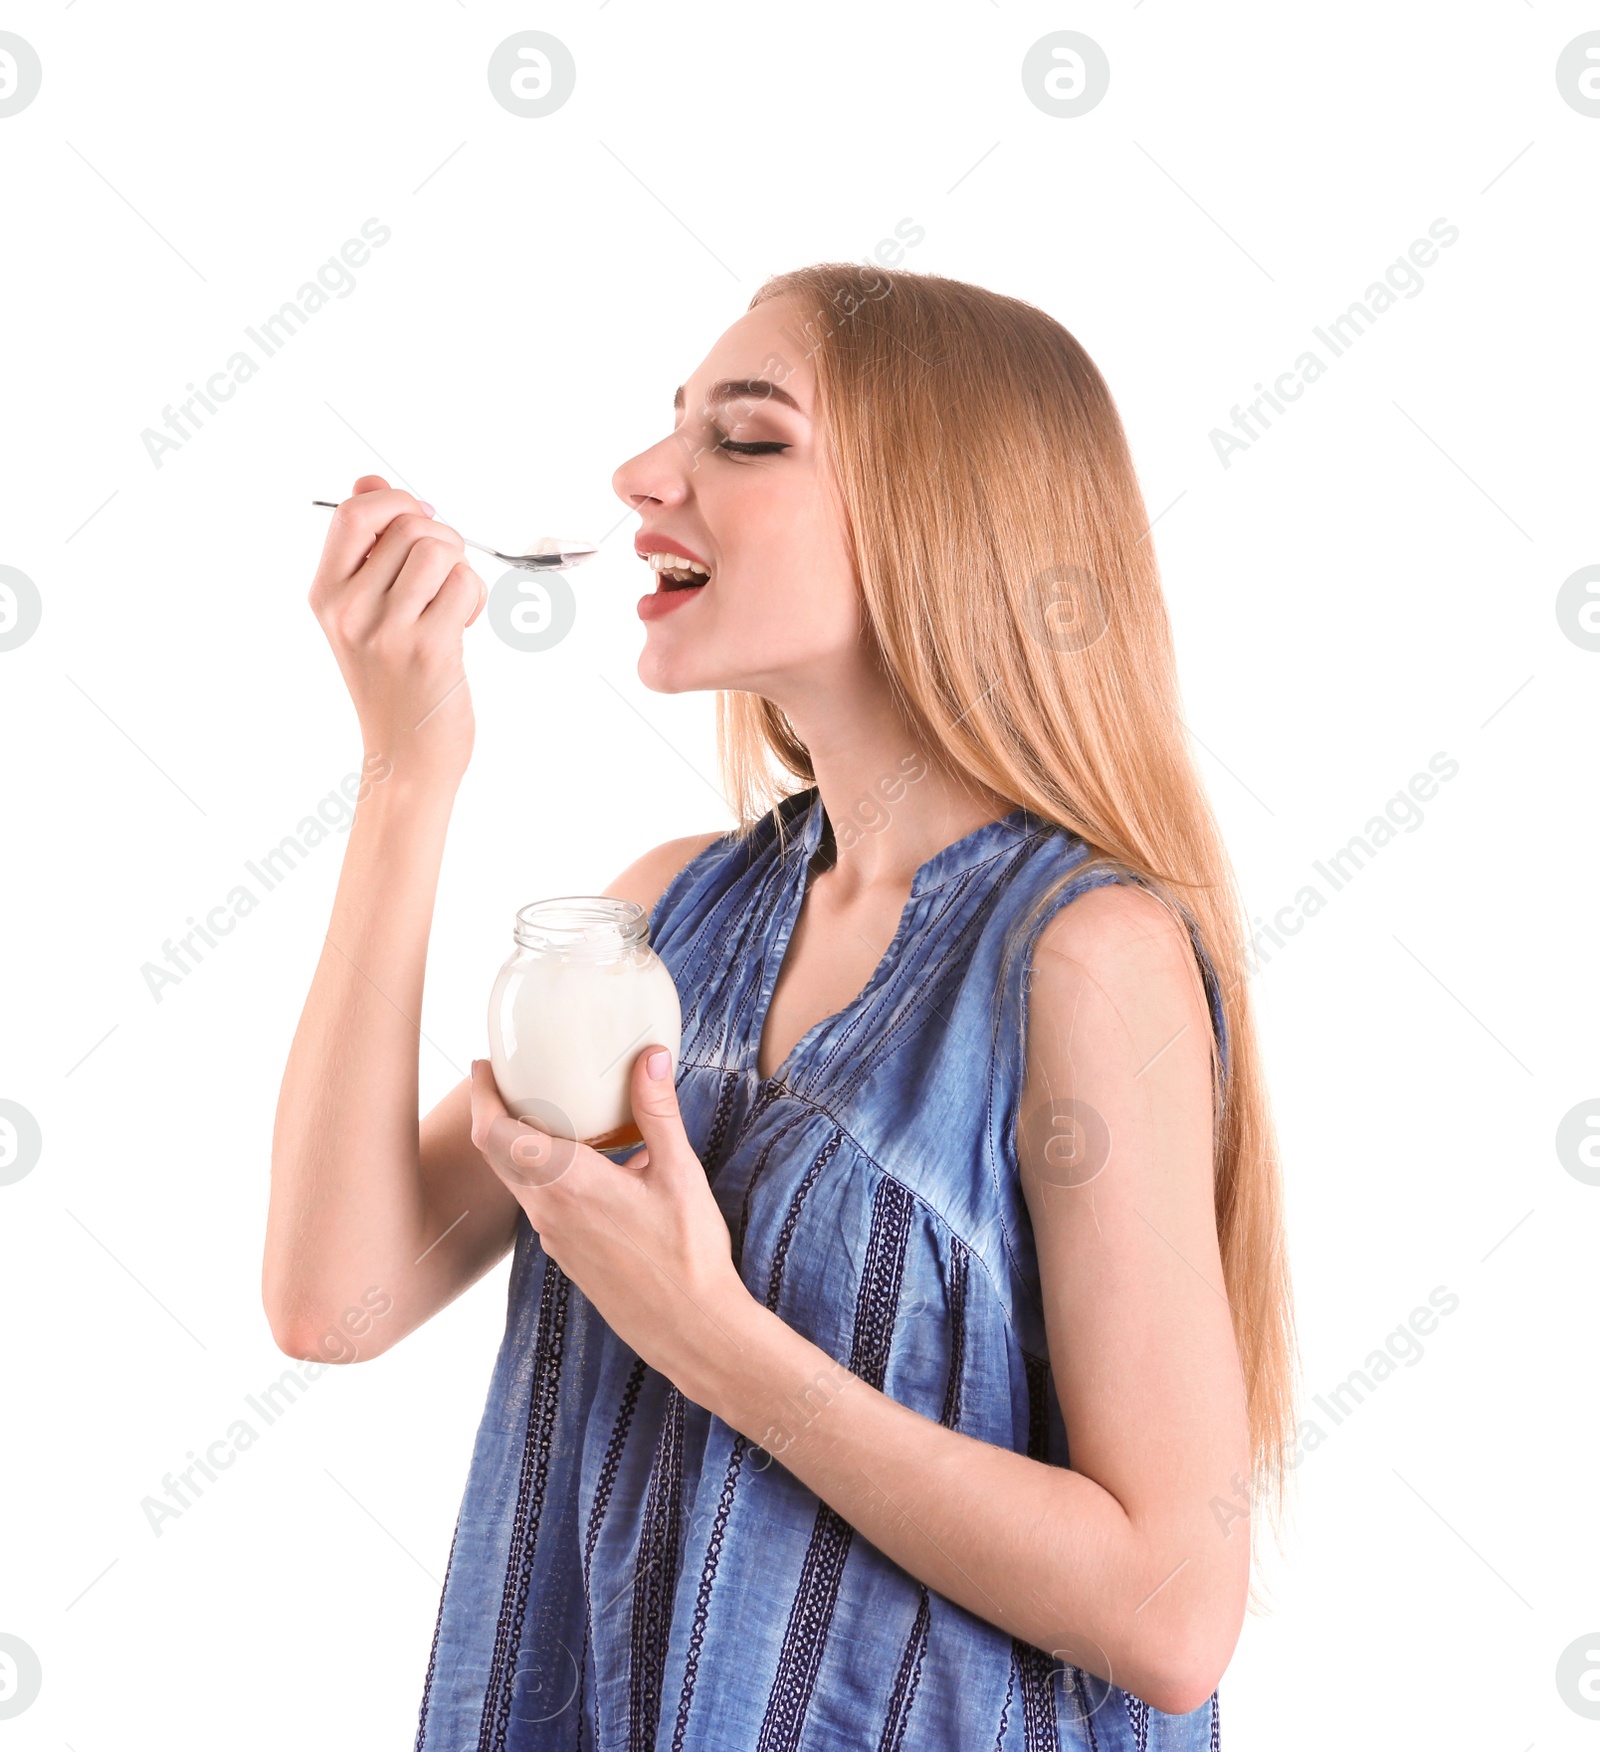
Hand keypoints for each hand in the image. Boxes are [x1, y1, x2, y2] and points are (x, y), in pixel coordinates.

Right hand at [308, 475, 485, 785]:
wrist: (405, 758)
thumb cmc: (392, 683)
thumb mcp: (363, 614)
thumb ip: (367, 548)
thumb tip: (371, 482)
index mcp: (326, 594)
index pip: (355, 513)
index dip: (397, 502)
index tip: (419, 522)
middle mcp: (350, 609)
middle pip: (411, 525)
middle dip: (442, 540)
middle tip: (442, 579)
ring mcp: (388, 629)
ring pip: (440, 549)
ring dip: (460, 570)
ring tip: (450, 604)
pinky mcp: (429, 648)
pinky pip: (465, 584)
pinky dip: (473, 599)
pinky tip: (461, 627)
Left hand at [468, 1051, 755, 1397]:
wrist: (691, 1328)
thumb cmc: (688, 1254)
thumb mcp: (680, 1173)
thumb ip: (658, 1112)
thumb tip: (649, 1057)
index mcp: (570, 1184)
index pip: (497, 1133)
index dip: (481, 1095)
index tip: (483, 1065)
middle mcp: (549, 1212)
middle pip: (495, 1154)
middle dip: (491, 1111)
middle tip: (504, 1078)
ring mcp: (554, 1238)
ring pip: (514, 1181)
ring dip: (513, 1143)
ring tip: (539, 1111)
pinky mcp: (566, 1254)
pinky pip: (537, 1203)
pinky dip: (537, 1172)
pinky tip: (575, 1161)